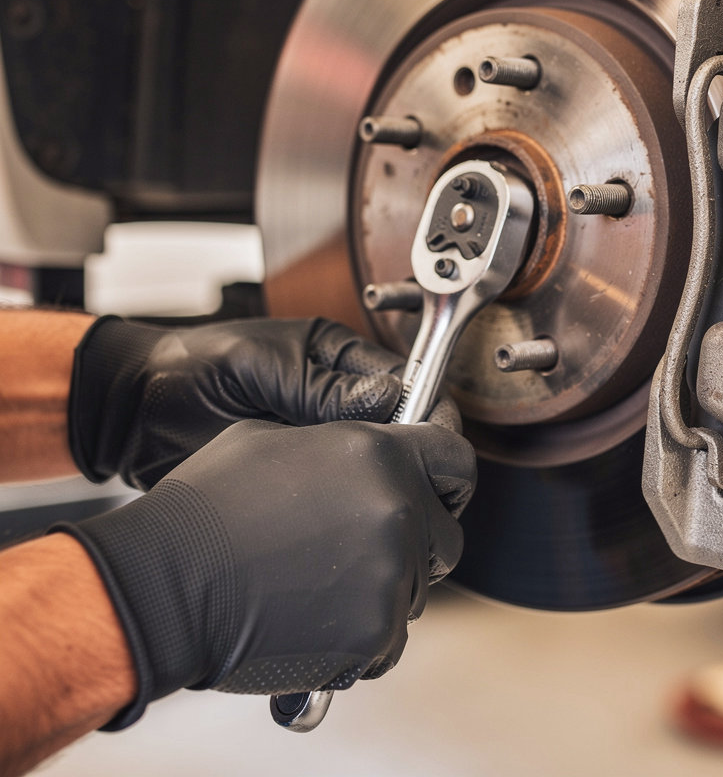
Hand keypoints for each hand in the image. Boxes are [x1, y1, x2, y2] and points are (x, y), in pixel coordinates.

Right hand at [54, 417, 475, 726]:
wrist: (168, 583)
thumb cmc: (209, 508)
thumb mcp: (275, 439)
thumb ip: (342, 443)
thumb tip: (365, 450)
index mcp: (380, 454)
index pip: (457, 459)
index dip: (448, 476)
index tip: (440, 490)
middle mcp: (397, 510)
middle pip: (446, 533)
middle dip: (418, 543)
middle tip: (369, 550)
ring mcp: (389, 573)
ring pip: (418, 589)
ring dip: (386, 589)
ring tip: (326, 588)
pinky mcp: (373, 632)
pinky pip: (392, 639)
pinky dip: (365, 637)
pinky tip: (320, 622)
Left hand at [68, 316, 457, 488]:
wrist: (129, 411)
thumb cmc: (189, 369)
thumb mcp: (260, 368)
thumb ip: (321, 387)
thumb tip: (386, 401)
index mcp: (335, 357)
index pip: (405, 385)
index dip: (426, 414)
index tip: (436, 447)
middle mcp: (334, 398)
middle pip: (397, 430)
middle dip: (409, 458)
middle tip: (414, 489)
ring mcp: (316, 439)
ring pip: (371, 467)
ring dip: (377, 485)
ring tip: (378, 508)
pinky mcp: (296, 477)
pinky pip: (335, 492)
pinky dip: (345, 505)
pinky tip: (343, 521)